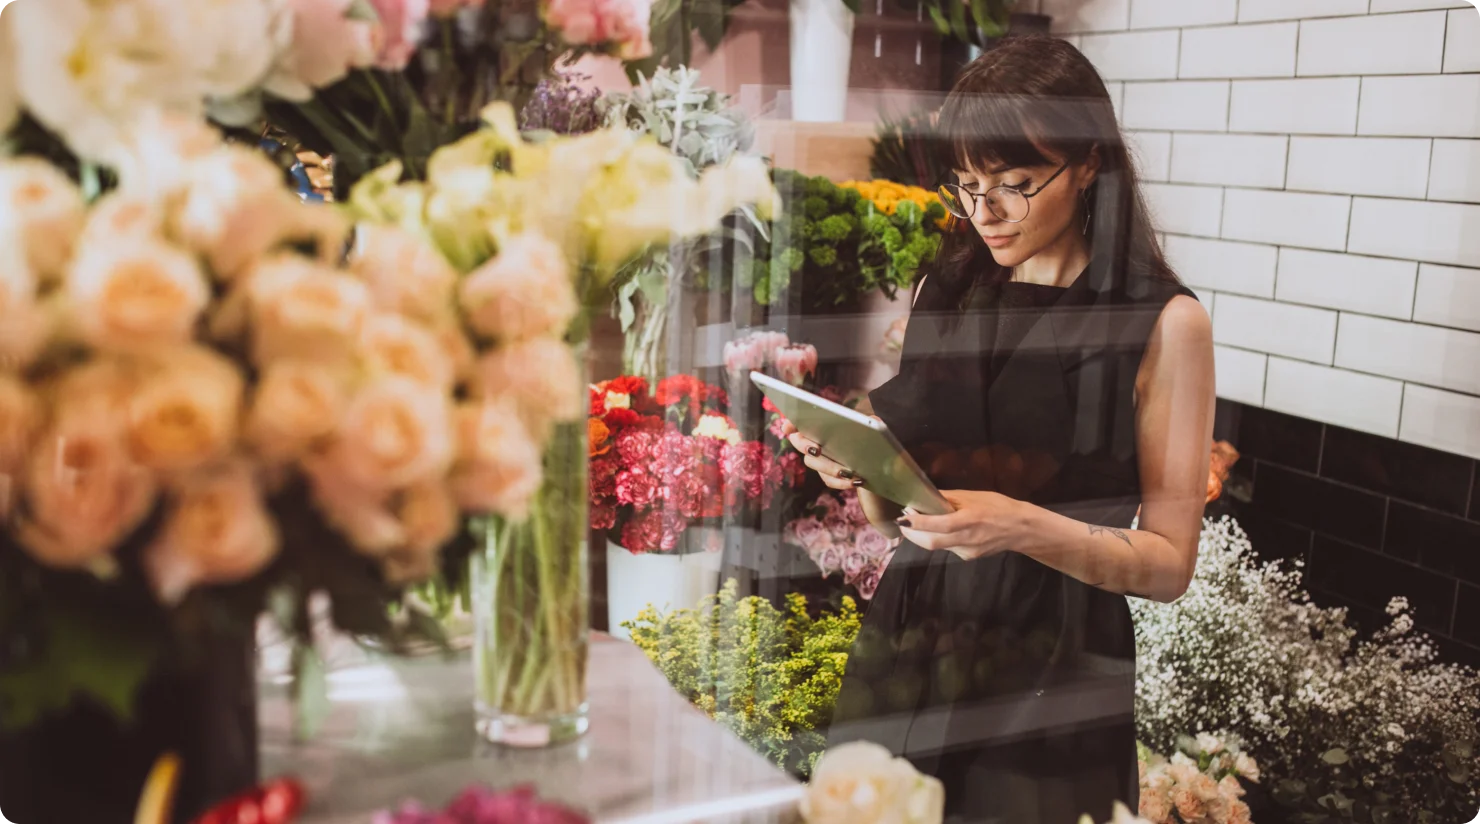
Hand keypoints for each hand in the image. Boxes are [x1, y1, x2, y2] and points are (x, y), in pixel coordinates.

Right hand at [784, 421, 865, 491]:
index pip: (799, 420)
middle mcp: (814, 440)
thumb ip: (871, 421)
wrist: (877, 465)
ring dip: (828, 467)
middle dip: (805, 445)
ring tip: (847, 471)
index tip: (788, 427)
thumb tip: (871, 421)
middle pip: (799, 442)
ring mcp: (818, 460)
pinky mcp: (827, 476)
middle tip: (817, 449)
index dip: (790, 423)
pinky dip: (841, 482)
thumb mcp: (873, 428)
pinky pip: (827, 480)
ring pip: (812, 463)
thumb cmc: (870, 439)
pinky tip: (856, 481)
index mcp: (821, 424)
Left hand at [896, 490, 1023, 560]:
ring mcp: (967, 551)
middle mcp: (967, 539)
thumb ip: (947, 498)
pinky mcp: (968, 557)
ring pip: (938, 546)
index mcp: (969, 520)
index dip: (918, 523)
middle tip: (902, 522)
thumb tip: (925, 497)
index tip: (902, 516)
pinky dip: (938, 539)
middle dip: (912, 534)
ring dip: (923, 536)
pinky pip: (947, 548)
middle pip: (931, 543)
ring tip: (916, 523)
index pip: (939, 525)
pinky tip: (938, 530)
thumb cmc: (998, 506)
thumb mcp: (972, 496)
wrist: (1020, 529)